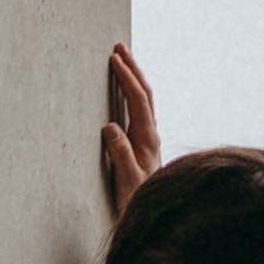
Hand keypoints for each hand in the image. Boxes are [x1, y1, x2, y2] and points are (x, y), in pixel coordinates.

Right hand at [103, 44, 162, 216]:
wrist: (155, 215)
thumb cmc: (137, 202)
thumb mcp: (126, 181)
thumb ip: (120, 154)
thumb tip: (109, 125)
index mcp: (147, 140)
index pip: (138, 101)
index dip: (127, 78)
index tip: (115, 58)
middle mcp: (151, 136)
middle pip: (145, 94)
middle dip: (132, 69)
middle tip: (119, 47)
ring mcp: (148, 140)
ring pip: (143, 101)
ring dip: (133, 79)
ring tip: (122, 60)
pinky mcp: (144, 146)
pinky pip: (139, 112)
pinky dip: (132, 95)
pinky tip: (126, 92)